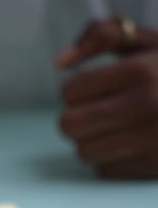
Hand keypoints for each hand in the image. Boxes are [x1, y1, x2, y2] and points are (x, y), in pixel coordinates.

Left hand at [56, 17, 157, 178]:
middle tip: (94, 110)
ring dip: (91, 140)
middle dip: (76, 117)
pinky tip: (128, 144)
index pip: (70, 91)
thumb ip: (100, 35)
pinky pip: (104, 171)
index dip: (75, 90)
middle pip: (69, 125)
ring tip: (112, 127)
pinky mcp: (153, 167)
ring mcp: (151, 140)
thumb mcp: (145, 41)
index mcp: (141, 71)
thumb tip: (59, 62)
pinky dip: (110, 159)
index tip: (91, 89)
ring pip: (83, 152)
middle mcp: (146, 106)